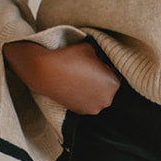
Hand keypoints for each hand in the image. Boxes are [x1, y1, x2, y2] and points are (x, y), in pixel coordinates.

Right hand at [3, 40, 120, 113]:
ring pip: (97, 96)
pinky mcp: (80, 112)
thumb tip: (101, 58)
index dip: (103, 68)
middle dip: (99, 81)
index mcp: (113, 83)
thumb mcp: (91, 48)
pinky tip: (74, 87)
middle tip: (85, 72)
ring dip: (92, 90)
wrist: (46, 73)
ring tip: (79, 80)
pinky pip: (86, 102)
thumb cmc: (70, 58)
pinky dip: (82, 96)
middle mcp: (107, 99)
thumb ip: (100, 55)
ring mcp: (94, 108)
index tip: (93, 65)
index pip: (113, 75)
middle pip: (107, 88)